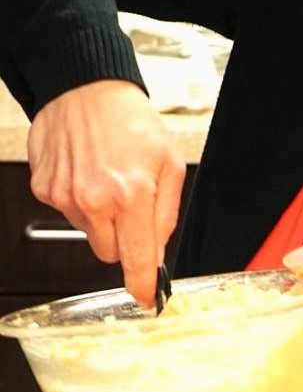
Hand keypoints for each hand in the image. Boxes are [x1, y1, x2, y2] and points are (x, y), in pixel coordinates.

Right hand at [27, 80, 184, 307]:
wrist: (86, 91)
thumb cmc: (131, 122)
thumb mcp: (170, 163)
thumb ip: (166, 213)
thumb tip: (159, 252)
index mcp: (132, 193)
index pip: (136, 257)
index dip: (143, 283)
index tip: (147, 300)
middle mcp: (95, 200)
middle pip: (110, 252)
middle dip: (124, 237)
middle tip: (130, 203)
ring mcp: (65, 197)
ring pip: (89, 233)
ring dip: (101, 216)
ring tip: (109, 178)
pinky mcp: (44, 191)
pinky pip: (69, 214)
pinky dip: (80, 201)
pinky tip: (88, 173)